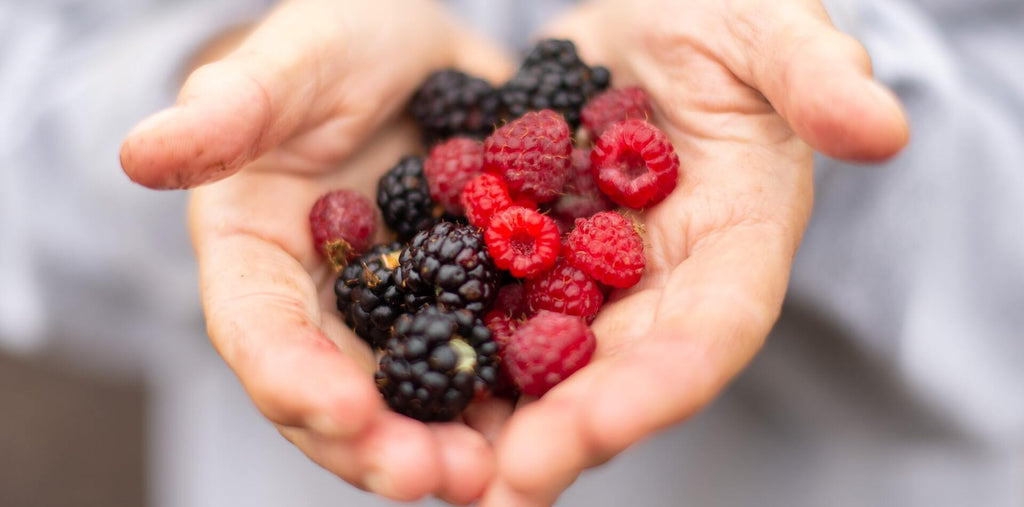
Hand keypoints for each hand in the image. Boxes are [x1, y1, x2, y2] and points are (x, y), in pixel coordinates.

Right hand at [120, 0, 512, 501]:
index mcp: (259, 256)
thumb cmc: (339, 44)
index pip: (260, 333)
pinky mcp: (467, 305)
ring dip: (449, 445)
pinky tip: (548, 421)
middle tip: (432, 478)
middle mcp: (325, 304)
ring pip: (412, 398)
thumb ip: (229, 111)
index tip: (342, 412)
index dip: (294, 378)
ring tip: (494, 477)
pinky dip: (511, 399)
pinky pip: (486, 360)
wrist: (422, 53)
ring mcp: (399, 313)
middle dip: (378, 446)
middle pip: (336, 393)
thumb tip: (140, 153)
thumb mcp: (292, 62)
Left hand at [482, 0, 907, 504]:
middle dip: (566, 433)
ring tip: (440, 466)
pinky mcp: (535, 250)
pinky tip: (399, 376)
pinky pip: (492, 302)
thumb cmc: (720, 14)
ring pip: (551, 356)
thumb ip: (814, 72)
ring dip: (500, 414)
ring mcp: (595, 272)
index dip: (657, 387)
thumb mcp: (766, 29)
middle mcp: (665, 277)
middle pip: (622, 372)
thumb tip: (881, 128)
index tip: (591, 429)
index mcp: (736, 240)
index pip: (709, 332)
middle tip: (502, 488)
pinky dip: (452, 339)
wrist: (646, 10)